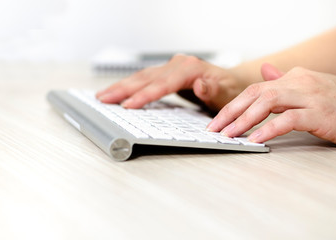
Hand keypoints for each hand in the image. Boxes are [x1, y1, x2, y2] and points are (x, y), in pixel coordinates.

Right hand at [96, 55, 248, 110]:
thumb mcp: (226, 93)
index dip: (144, 95)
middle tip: (103, 99)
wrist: (232, 82)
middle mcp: (178, 64)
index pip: (162, 84)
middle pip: (146, 77)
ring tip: (103, 95)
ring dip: (122, 86)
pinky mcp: (167, 73)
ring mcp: (171, 67)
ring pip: (142, 76)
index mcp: (191, 68)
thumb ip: (213, 90)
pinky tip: (119, 90)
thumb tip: (199, 84)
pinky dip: (130, 85)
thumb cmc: (229, 90)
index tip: (128, 105)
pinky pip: (145, 78)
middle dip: (123, 89)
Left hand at [207, 63, 335, 144]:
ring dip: (245, 119)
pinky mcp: (320, 113)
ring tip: (229, 134)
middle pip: (255, 94)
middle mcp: (298, 83)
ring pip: (268, 102)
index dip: (232, 105)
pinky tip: (256, 139)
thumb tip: (264, 72)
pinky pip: (289, 119)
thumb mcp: (307, 88)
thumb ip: (283, 81)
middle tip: (214, 128)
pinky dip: (269, 129)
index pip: (254, 89)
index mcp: (292, 78)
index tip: (217, 121)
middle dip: (231, 112)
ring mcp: (310, 96)